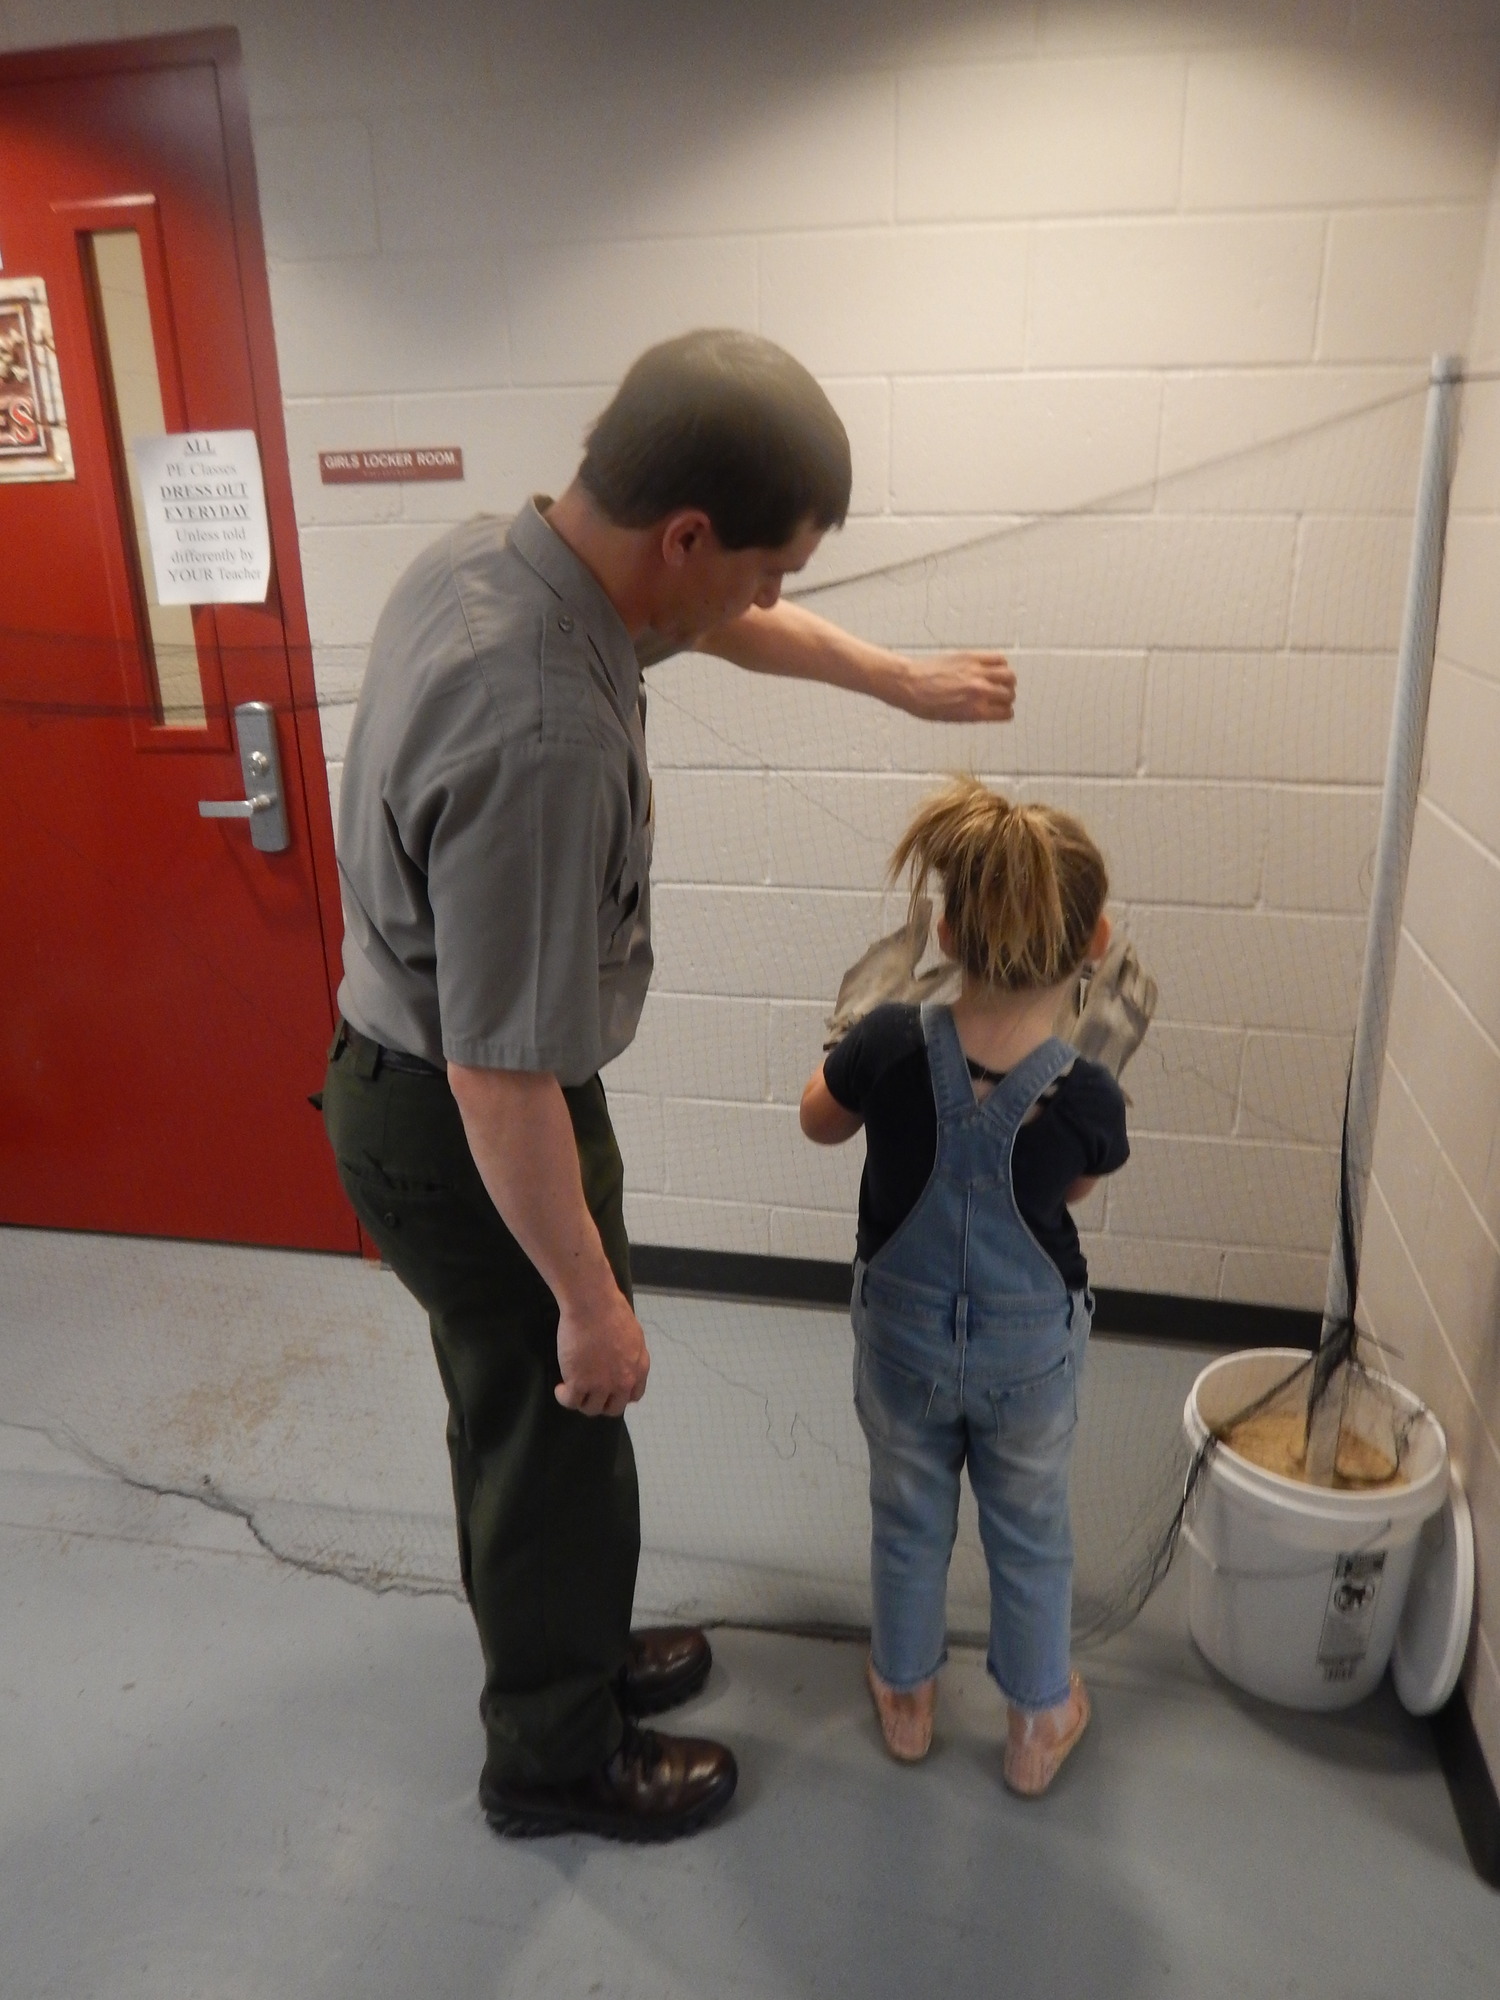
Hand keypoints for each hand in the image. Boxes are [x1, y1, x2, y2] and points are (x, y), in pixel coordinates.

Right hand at [555, 1281, 650, 1416]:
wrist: (593, 1305)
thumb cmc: (612, 1311)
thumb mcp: (633, 1335)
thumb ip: (631, 1353)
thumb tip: (623, 1360)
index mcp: (639, 1369)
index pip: (633, 1396)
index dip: (620, 1395)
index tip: (610, 1390)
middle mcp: (623, 1382)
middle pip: (613, 1408)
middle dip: (602, 1402)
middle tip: (589, 1392)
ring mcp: (601, 1385)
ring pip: (591, 1408)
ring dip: (582, 1401)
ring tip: (573, 1390)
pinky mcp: (578, 1383)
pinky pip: (570, 1401)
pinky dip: (563, 1397)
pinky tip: (560, 1388)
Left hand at [824, 894, 958, 1046]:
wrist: (852, 1025)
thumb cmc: (893, 1009)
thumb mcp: (921, 994)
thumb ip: (938, 977)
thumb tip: (954, 964)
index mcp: (902, 952)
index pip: (916, 929)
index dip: (923, 916)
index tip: (927, 902)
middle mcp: (882, 949)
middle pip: (898, 937)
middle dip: (908, 932)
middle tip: (917, 926)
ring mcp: (864, 960)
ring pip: (882, 948)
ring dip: (893, 946)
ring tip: (903, 949)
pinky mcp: (852, 973)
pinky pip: (870, 960)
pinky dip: (879, 960)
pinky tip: (883, 969)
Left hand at [899, 650, 1015, 722]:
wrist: (909, 684)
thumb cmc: (925, 705)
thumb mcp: (953, 718)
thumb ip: (975, 714)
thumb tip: (990, 709)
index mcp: (976, 712)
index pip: (1006, 713)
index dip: (1004, 712)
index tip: (999, 709)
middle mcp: (980, 692)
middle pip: (1009, 694)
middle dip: (1006, 697)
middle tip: (998, 695)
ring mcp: (978, 673)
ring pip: (1009, 676)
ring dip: (1007, 680)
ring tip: (998, 680)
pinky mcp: (972, 657)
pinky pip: (999, 658)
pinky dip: (1000, 664)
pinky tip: (991, 667)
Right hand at [1053, 936, 1157, 1081]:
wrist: (1091, 1084)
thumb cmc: (1068, 1054)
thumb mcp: (1062, 1023)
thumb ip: (1071, 995)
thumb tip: (1079, 970)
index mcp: (1098, 1008)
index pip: (1111, 971)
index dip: (1116, 952)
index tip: (1119, 938)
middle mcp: (1121, 1010)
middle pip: (1130, 973)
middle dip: (1128, 955)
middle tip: (1123, 944)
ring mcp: (1135, 1019)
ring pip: (1143, 983)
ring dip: (1138, 967)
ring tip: (1130, 958)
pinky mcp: (1142, 1028)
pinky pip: (1151, 998)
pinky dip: (1148, 982)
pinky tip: (1142, 976)